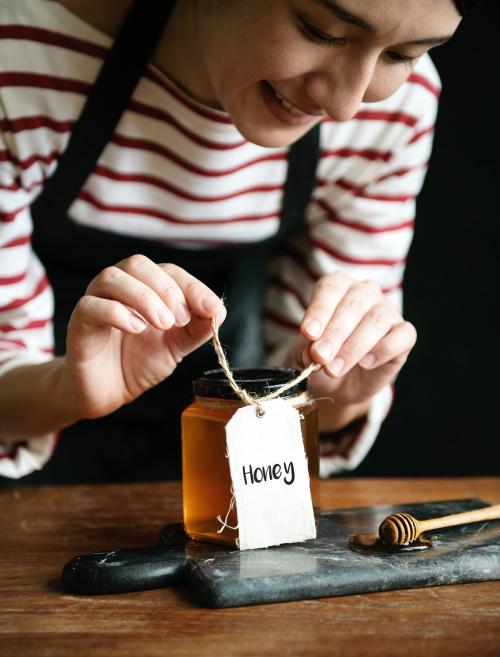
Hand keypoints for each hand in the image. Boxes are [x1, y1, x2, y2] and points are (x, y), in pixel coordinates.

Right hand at [59, 255, 225, 420]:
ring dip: (144, 297)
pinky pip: (91, 305)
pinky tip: (136, 328)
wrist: (107, 393)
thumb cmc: (138, 362)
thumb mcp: (176, 346)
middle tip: (180, 320)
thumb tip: (218, 311)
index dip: (192, 287)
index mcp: (145, 287)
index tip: (210, 309)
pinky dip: (117, 312)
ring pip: (112, 277)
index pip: (169, 271)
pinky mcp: (79, 323)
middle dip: (166, 289)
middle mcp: (119, 287)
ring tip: (163, 324)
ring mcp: (96, 301)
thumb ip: (197, 328)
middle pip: (138, 264)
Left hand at [293, 271, 415, 406]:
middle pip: (354, 305)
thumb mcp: (307, 354)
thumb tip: (315, 352)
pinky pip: (403, 335)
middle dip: (335, 333)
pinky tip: (365, 364)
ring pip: (377, 320)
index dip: (319, 311)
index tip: (309, 333)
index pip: (330, 289)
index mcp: (338, 286)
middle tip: (320, 357)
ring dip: (354, 347)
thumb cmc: (323, 359)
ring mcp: (388, 311)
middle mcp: (365, 293)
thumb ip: (307, 349)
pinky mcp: (405, 334)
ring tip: (334, 369)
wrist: (342, 384)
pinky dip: (383, 350)